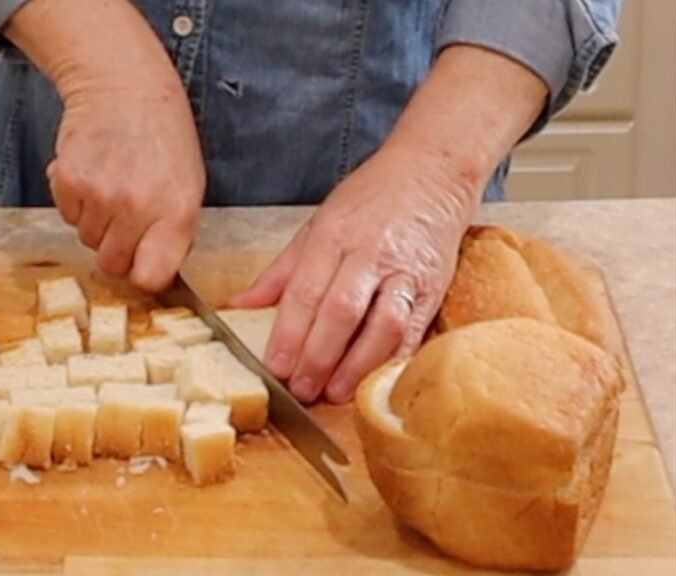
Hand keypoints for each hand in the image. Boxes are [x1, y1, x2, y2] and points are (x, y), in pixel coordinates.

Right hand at [3, 0, 206, 291]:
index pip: (151, 277)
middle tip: (126, 216)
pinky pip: (67, 216)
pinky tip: (94, 173)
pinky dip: (77, 203)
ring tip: (113, 184)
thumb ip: (174, 234)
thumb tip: (154, 274)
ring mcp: (99, 195)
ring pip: (87, 240)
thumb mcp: (189, 187)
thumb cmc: (163, 138)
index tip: (143, 264)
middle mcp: (137, 207)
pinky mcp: (67, 181)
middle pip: (112, 265)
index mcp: (177, 213)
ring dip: (97, 222)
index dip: (143, 275)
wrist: (124, 88)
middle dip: (117, 248)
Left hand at [231, 144, 478, 403]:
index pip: (305, 291)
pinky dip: (396, 358)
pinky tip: (377, 380)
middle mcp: (369, 254)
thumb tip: (241, 305)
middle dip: (318, 356)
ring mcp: (405, 271)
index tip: (274, 366)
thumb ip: (281, 271)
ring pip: (383, 324)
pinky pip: (416, 329)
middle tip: (301, 389)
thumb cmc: (370, 199)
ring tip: (336, 393)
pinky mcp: (434, 287)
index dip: (289, 334)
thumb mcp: (316, 225)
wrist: (432, 172)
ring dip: (358, 364)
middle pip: (341, 311)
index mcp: (332, 236)